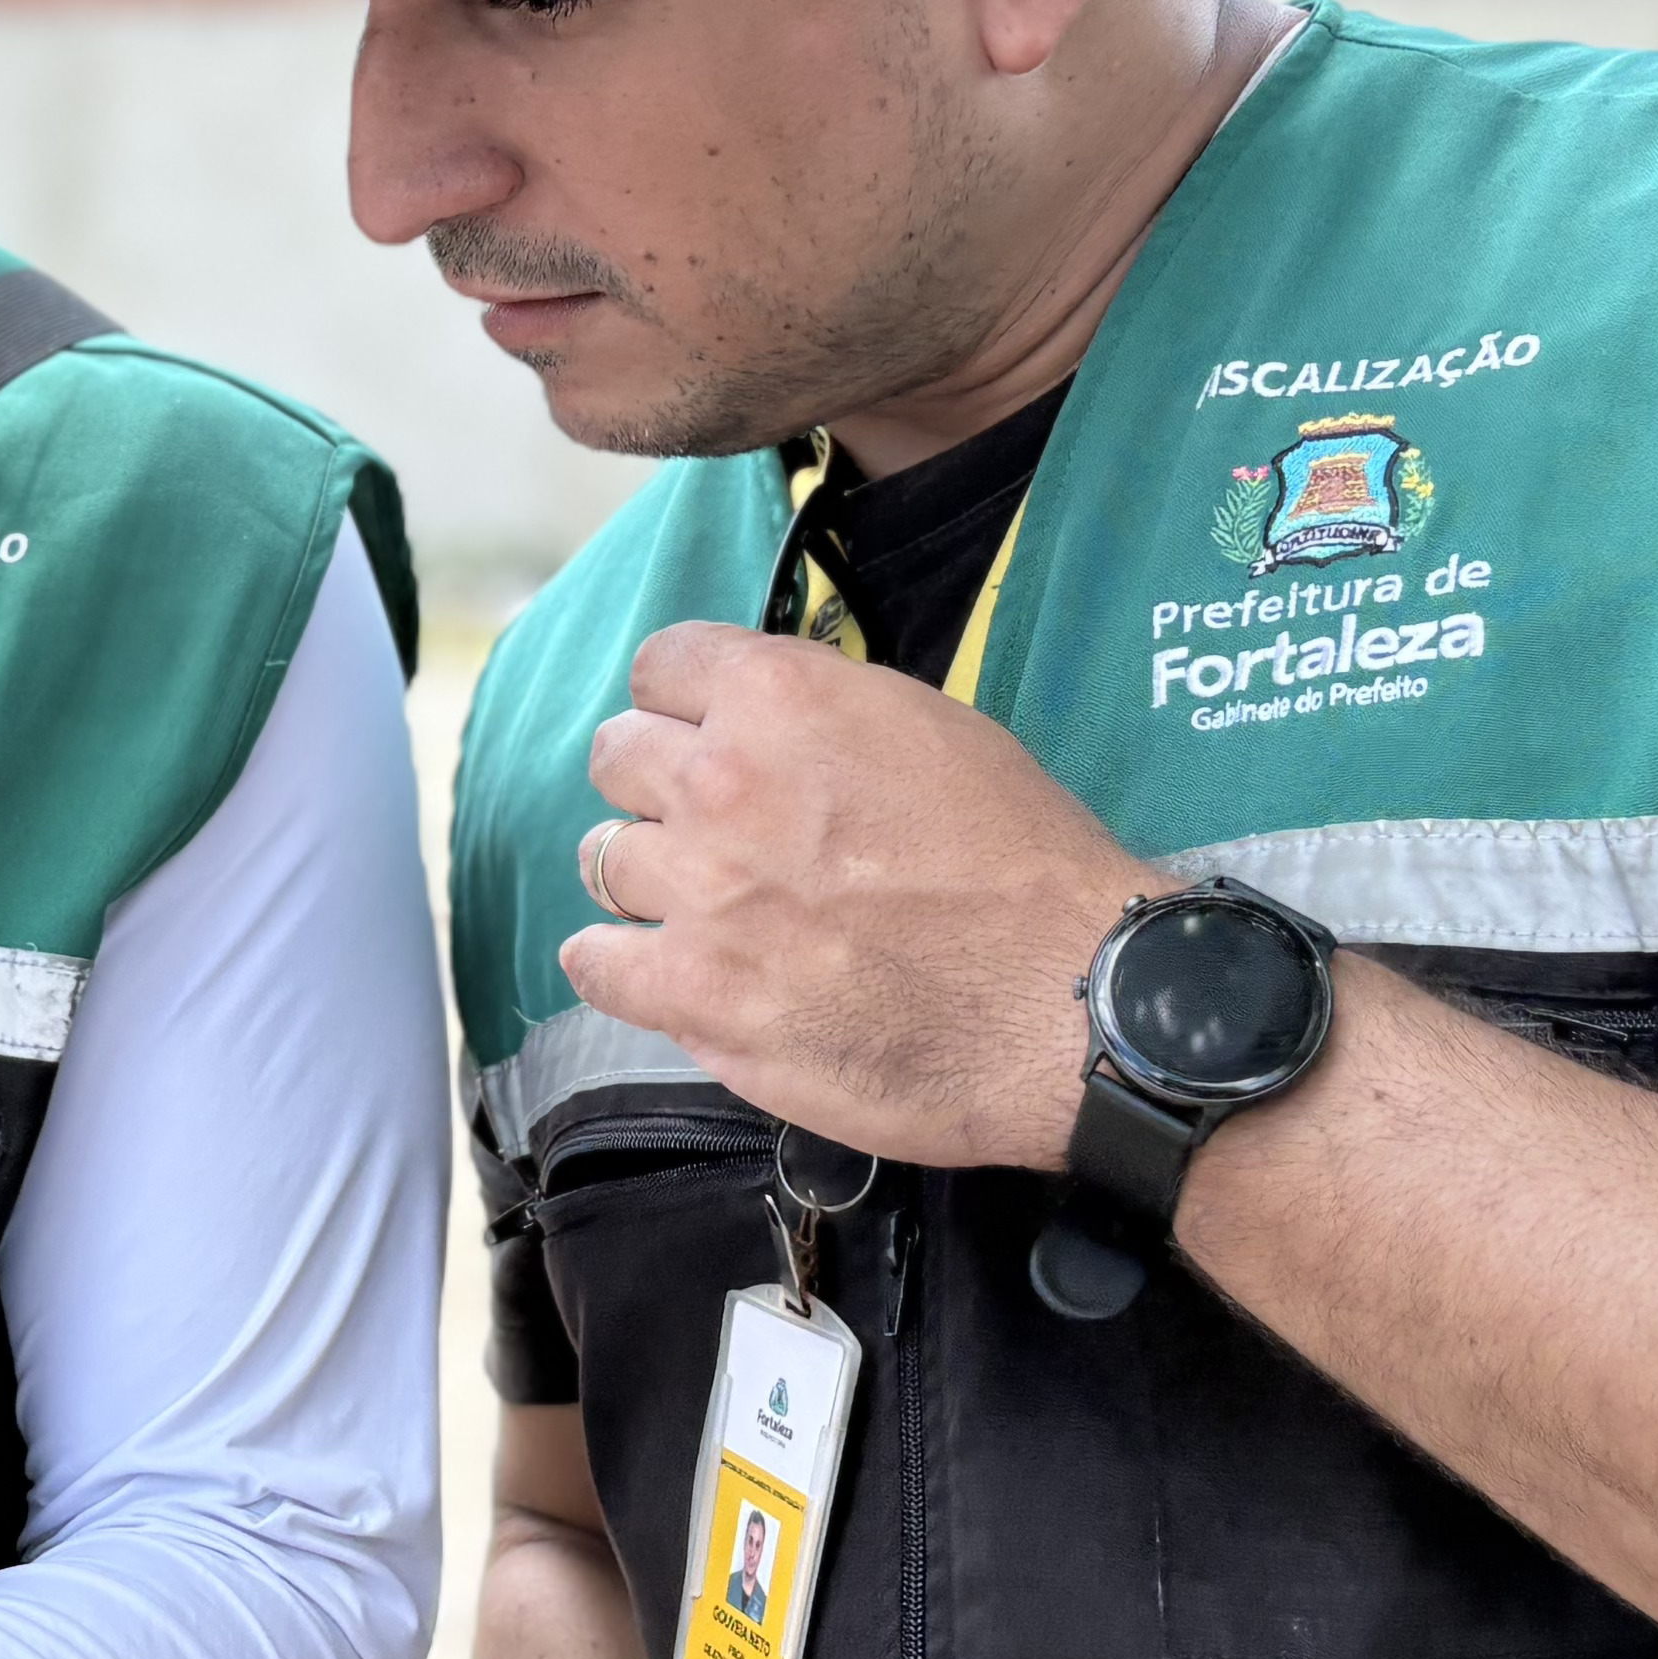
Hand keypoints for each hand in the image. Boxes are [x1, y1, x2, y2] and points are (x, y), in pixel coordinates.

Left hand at [566, 621, 1148, 1167]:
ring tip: (706, 906)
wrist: (1064, 994)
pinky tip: (663, 970)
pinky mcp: (693, 993)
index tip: (708, 735)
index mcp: (780, 698)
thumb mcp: (930, 729)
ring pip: (602, 859)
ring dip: (649, 878)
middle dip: (656, 784)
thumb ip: (823, 716)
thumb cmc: (1022, 859)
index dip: (686, 702)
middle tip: (712, 827)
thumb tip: (764, 727)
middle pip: (617, 756)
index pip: (661, 664)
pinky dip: (621, 964)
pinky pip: (593, 962)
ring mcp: (697, 891)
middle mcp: (719, 781)